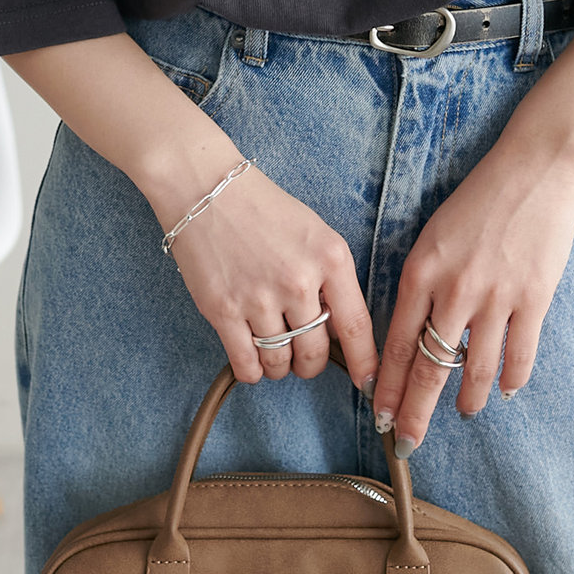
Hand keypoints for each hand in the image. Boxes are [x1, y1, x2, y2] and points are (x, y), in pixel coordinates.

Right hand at [161, 159, 381, 392]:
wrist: (206, 189)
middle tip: (303, 355)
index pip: (355, 326)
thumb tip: (339, 330)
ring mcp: (259, 298)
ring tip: (274, 349)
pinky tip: (253, 359)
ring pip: (280, 362)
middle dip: (310, 363)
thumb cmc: (263, 208)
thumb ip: (331, 278)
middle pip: (314, 353)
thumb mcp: (315, 232)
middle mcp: (299, 281)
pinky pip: (247, 364)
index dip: (364, 363)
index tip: (367, 384)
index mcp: (329, 258)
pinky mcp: (223, 310)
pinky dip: (253, 371)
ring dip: (280, 366)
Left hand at [370, 136, 573, 453]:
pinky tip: (503, 390)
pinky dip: (510, 379)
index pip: (396, 344)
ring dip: (465, 400)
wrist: (533, 168)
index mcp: (422, 270)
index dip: (387, 386)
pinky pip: (519, 355)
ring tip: (462, 414)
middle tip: (407, 443)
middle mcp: (454, 290)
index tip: (379, 415)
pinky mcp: (534, 299)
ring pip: (474, 369)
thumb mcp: (433, 234)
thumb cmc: (478, 196)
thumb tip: (413, 331)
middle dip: (415, 411)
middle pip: (429, 368)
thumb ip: (422, 282)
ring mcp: (496, 297)